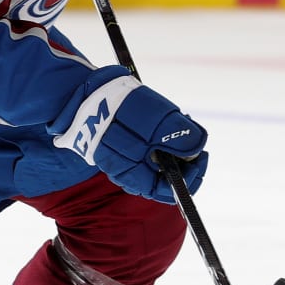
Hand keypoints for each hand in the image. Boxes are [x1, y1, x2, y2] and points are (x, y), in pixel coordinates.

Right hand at [52, 67, 208, 203]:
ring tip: (174, 121)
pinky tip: (155, 120)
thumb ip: (182, 137)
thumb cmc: (120, 108)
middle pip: (165, 176)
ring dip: (169, 146)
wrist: (82, 94)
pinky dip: (154, 140)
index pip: (172, 190)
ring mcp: (118, 163)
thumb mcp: (160, 120)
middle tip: (189, 132)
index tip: (202, 153)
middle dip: (183, 157)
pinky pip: (140, 152)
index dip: (193, 174)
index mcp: (137, 177)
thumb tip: (198, 150)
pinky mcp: (112, 150)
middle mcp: (126, 176)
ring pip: (154, 163)